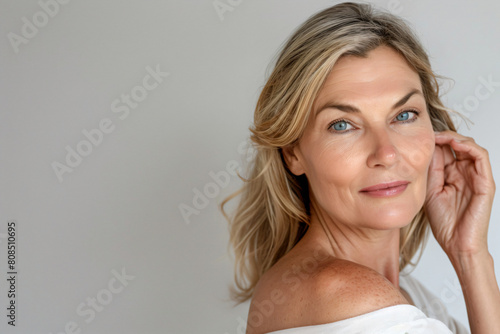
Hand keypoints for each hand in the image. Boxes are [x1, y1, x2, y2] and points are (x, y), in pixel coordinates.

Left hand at [425, 131, 494, 257]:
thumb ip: (432, 170)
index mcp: (451, 176)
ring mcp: (476, 177)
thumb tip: (428, 148)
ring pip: (470, 147)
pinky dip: (469, 146)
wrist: (457, 244)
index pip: (445, 151)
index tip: (418, 137)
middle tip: (428, 133)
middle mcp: (465, 174)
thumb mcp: (430, 190)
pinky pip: (481, 157)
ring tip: (440, 136)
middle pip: (457, 145)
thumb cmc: (444, 223)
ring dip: (456, 138)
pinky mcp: (485, 182)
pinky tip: (454, 144)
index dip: (434, 142)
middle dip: (443, 136)